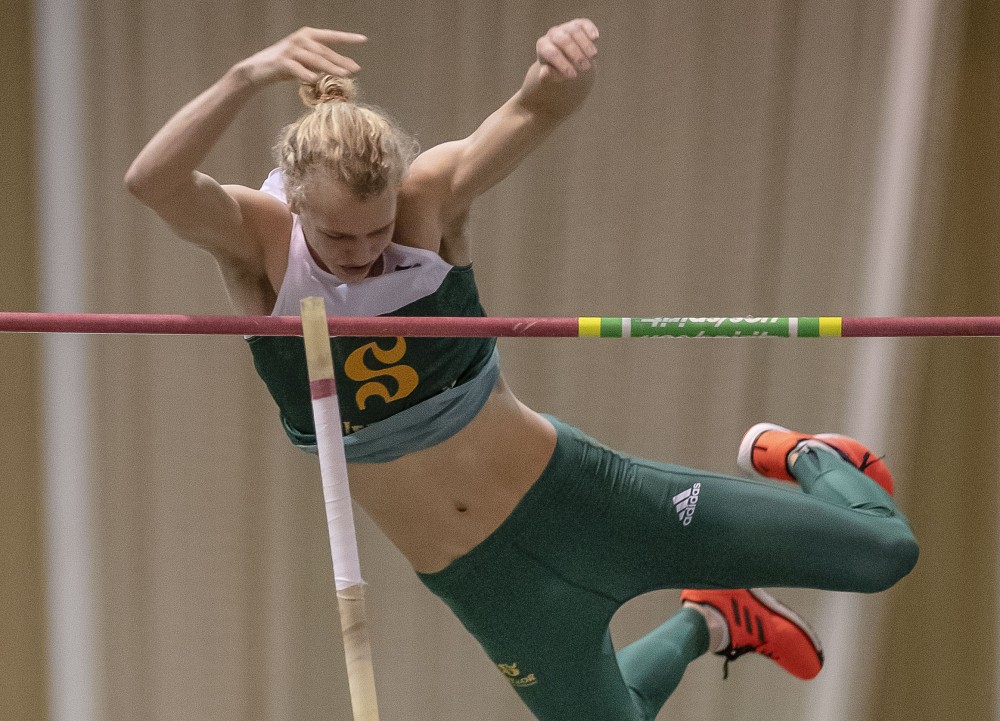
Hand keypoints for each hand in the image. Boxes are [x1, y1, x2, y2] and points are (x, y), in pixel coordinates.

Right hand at [234, 27, 366, 86]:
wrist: (257, 70)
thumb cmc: (284, 66)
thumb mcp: (305, 62)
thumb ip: (321, 62)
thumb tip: (344, 69)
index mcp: (307, 36)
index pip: (330, 36)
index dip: (347, 38)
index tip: (363, 39)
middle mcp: (299, 39)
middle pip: (324, 50)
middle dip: (341, 60)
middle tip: (355, 69)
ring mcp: (290, 50)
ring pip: (314, 59)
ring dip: (330, 67)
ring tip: (344, 75)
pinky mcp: (281, 62)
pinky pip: (296, 68)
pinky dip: (306, 74)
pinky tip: (316, 80)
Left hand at [535, 18, 598, 81]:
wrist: (569, 61)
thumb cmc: (559, 70)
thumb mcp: (553, 75)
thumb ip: (549, 74)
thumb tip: (544, 73)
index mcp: (543, 46)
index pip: (552, 53)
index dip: (562, 64)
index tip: (573, 75)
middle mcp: (553, 34)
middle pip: (564, 40)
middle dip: (576, 54)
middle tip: (586, 67)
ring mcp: (566, 27)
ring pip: (575, 30)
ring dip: (585, 43)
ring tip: (593, 56)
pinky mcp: (579, 24)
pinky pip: (584, 24)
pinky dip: (590, 29)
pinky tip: (595, 38)